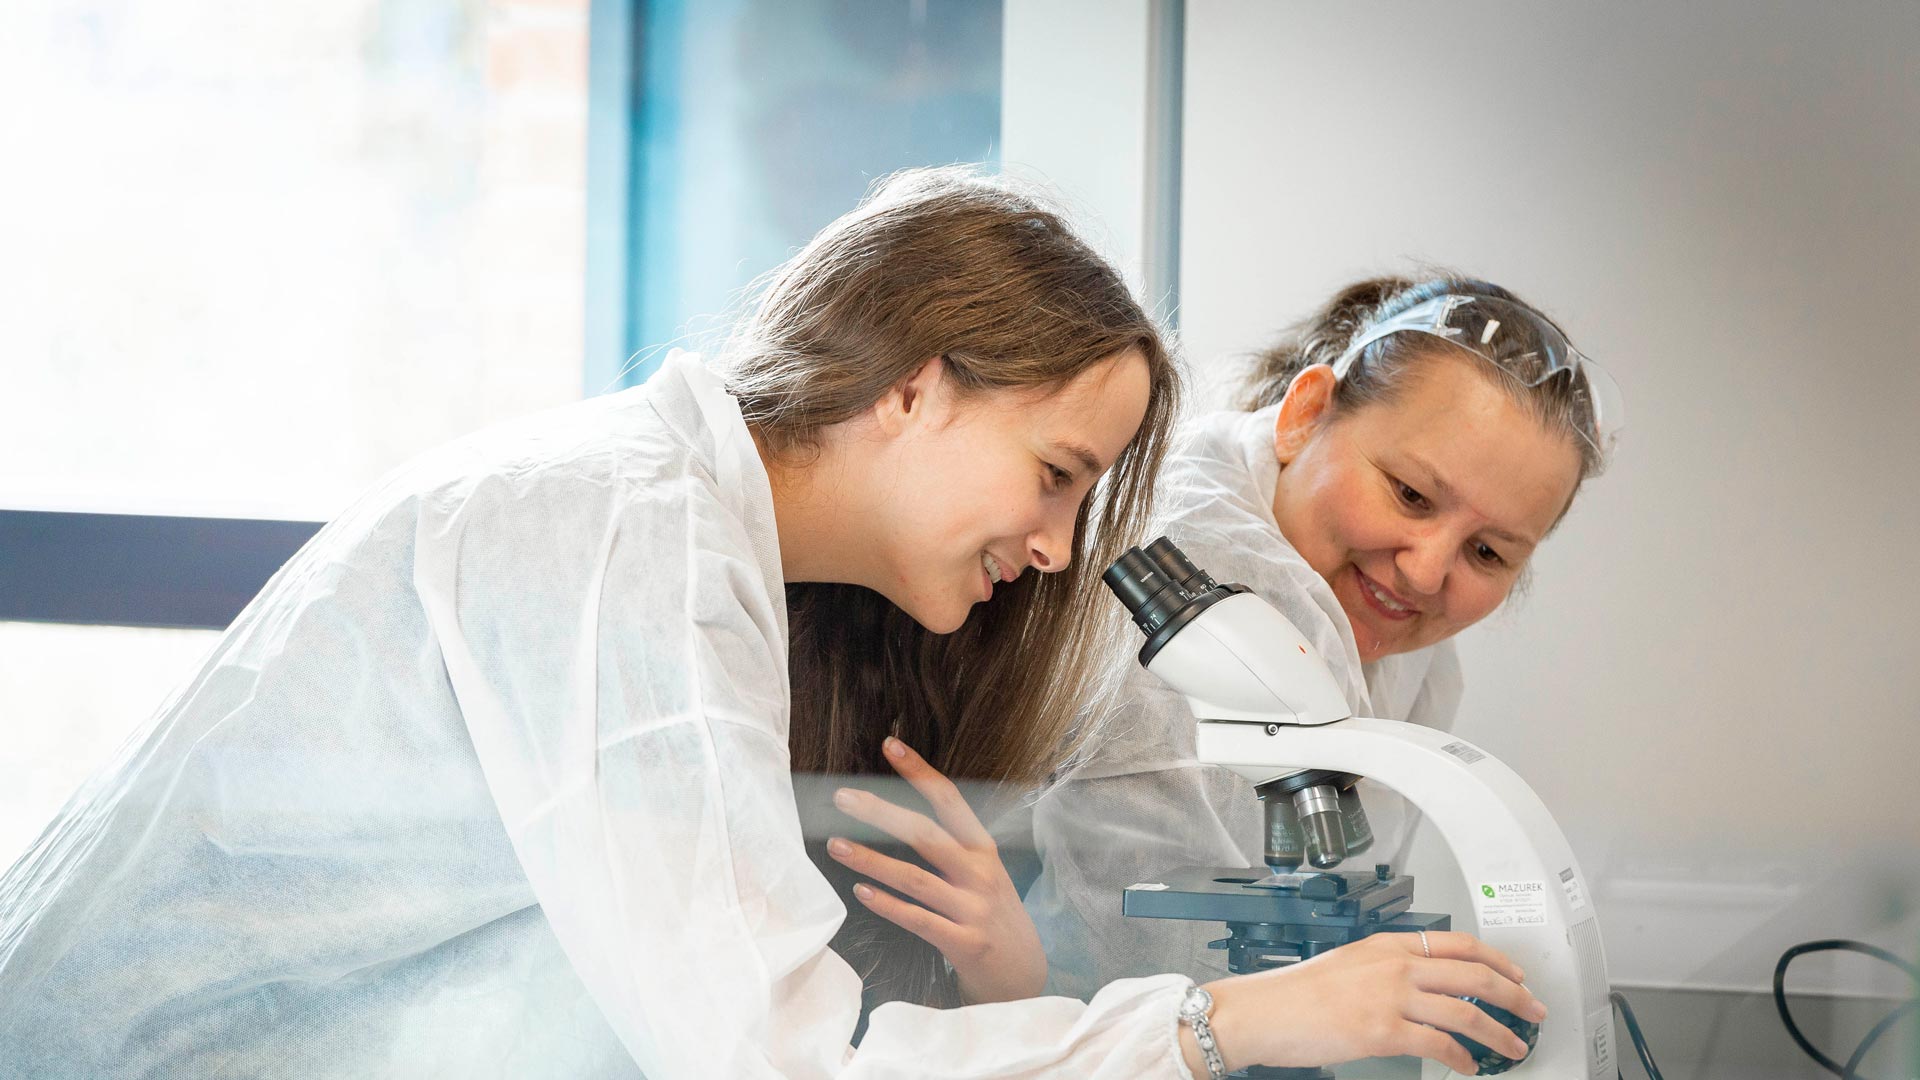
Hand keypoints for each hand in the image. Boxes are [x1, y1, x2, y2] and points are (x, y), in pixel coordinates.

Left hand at [826, 736, 1046, 1003]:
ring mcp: (974, 910)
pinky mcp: (966, 944)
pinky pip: (920, 920)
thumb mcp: (985, 875)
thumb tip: (902, 819)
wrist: (1025, 979)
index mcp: (983, 851)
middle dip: (882, 812)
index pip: (950, 800)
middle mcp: (980, 874)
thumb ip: (953, 850)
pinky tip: (862, 894)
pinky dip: (889, 905)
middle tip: (843, 797)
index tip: (890, 745)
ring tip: (836, 846)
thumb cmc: (994, 920)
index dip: (920, 772)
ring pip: (915, 878)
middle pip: (926, 833)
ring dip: (872, 861)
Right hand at [1185, 930, 1546, 1077]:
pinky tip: (1468, 1066)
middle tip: (1533, 1011)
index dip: (1497, 960)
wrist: (1264, 1012)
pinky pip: (1440, 1045)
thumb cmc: (1297, 994)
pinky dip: (1462, 1059)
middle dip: (1514, 995)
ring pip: (1465, 1011)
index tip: (1516, 975)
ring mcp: (1390, 997)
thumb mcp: (1349, 965)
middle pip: (1474, 973)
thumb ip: (1388, 970)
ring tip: (1514, 1047)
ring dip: (1499, 1033)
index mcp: (1387, 944)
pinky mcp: (1383, 1031)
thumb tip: (1427, 988)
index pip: (1458, 943)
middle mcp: (1395, 965)